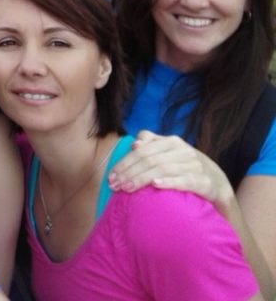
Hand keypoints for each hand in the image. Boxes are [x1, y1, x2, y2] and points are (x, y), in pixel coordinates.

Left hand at [107, 130, 235, 209]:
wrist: (218, 185)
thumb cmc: (186, 169)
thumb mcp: (169, 154)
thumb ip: (152, 145)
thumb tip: (135, 143)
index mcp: (172, 142)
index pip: (142, 150)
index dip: (124, 162)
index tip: (110, 176)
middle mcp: (184, 151)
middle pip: (149, 159)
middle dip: (128, 172)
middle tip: (114, 185)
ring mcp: (195, 165)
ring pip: (163, 169)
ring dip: (142, 178)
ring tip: (127, 188)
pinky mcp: (205, 182)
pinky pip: (185, 180)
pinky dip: (169, 182)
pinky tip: (155, 185)